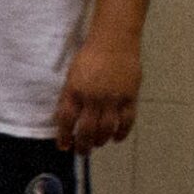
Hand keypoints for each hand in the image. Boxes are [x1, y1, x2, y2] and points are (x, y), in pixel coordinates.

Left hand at [54, 35, 141, 152]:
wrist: (114, 42)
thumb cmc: (89, 57)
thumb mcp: (72, 76)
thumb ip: (70, 97)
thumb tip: (68, 119)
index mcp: (74, 91)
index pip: (66, 120)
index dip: (64, 136)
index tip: (64, 146)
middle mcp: (92, 98)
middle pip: (87, 130)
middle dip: (83, 145)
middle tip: (82, 152)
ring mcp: (113, 99)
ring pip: (106, 129)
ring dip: (101, 141)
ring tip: (97, 144)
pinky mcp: (130, 97)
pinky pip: (126, 121)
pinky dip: (121, 133)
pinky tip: (116, 138)